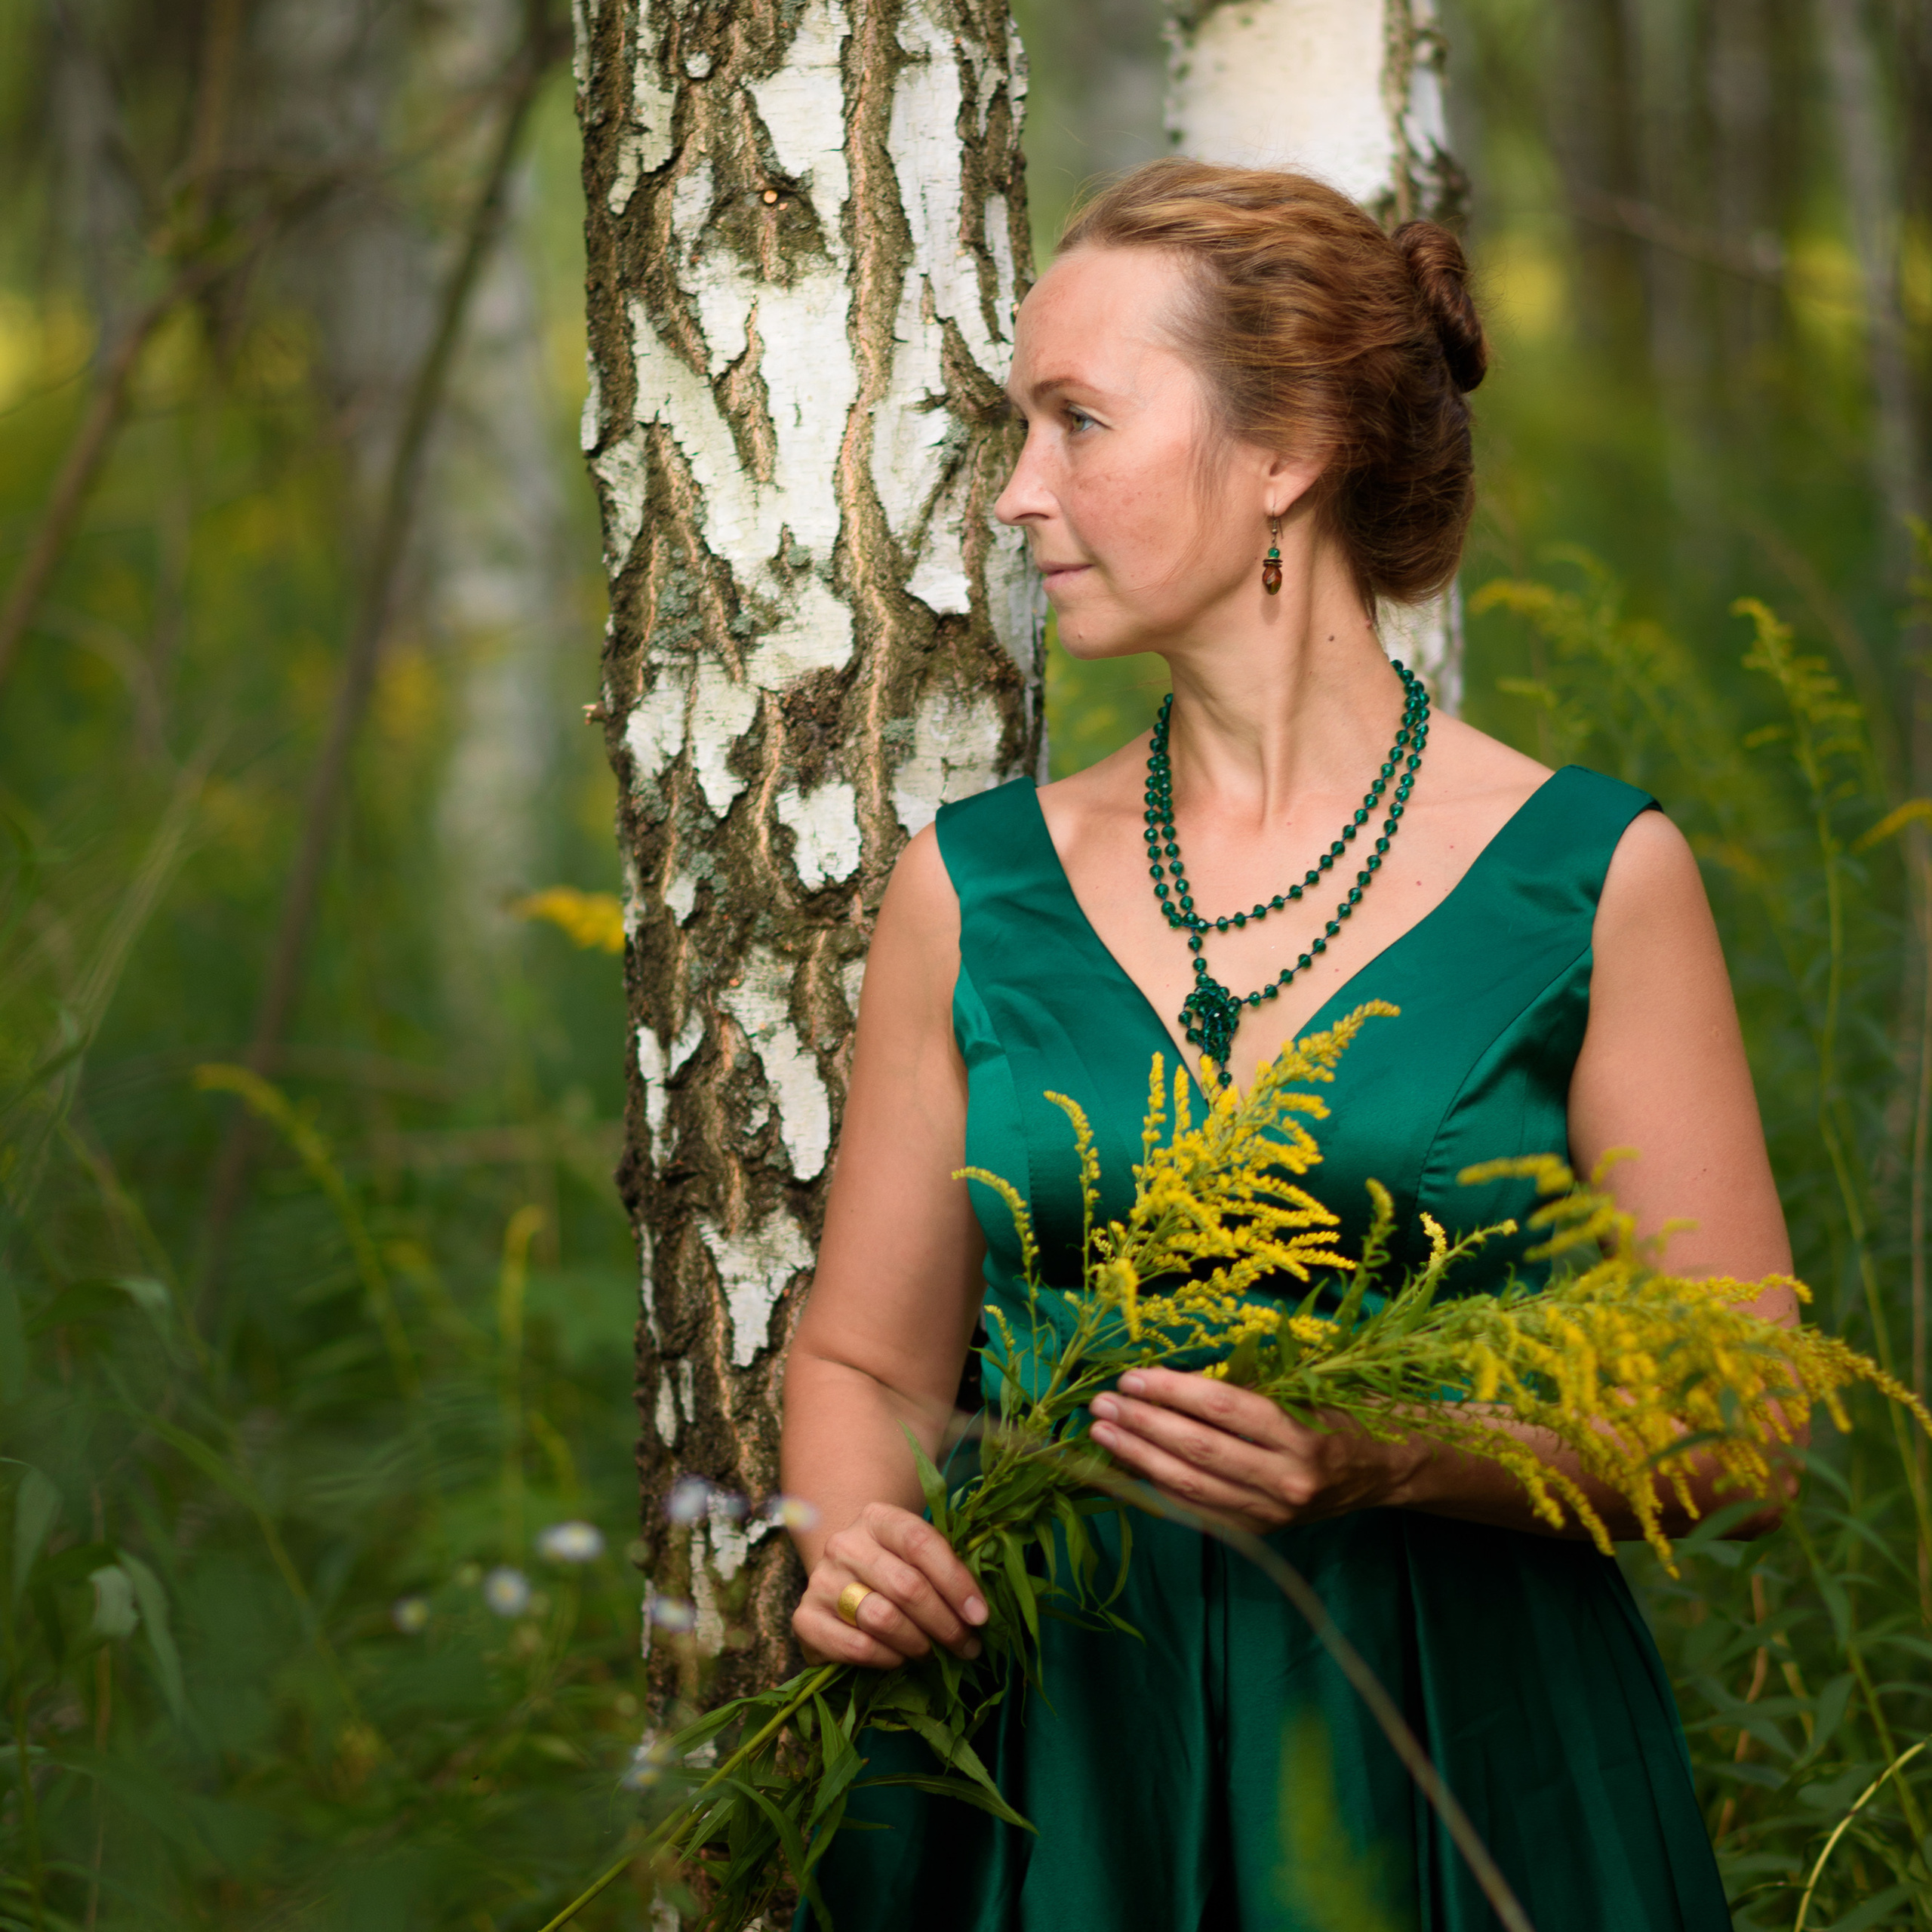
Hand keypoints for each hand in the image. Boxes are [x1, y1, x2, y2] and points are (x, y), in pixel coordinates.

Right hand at [793, 1501, 989, 1669]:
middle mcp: (844, 1544)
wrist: (842, 1581)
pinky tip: (901, 1659)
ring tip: (933, 1652)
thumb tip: (979, 1614)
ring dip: (918, 1643)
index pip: (921, 1543)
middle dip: (944, 1623)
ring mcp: (821, 1580)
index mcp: (877, 1518)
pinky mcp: (805, 1619)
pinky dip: (887, 1659)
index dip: (956, 1581)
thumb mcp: (918, 1558)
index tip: (980, 1616)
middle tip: (966, 1646)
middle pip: (905, 1586)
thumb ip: (946, 1572)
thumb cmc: (895, 1570)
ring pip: (882, 1618)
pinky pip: (857, 1647)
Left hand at [1088, 1368, 1424, 1534]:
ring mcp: (1271, 1514)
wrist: (1382, 1470)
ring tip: (1103, 1432)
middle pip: (1200, 1451)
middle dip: (1144, 1426)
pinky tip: (1129, 1465)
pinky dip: (1159, 1487)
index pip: (1224, 1410)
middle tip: (1102, 1404)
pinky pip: (1198, 1510)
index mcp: (1304, 1436)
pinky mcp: (1259, 1532)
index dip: (1172, 1392)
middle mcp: (1288, 1481)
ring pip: (1191, 1487)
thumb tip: (1171, 1379)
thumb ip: (1245, 1387)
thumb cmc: (1337, 1412)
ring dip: (1139, 1458)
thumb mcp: (1303, 1388)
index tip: (1132, 1377)